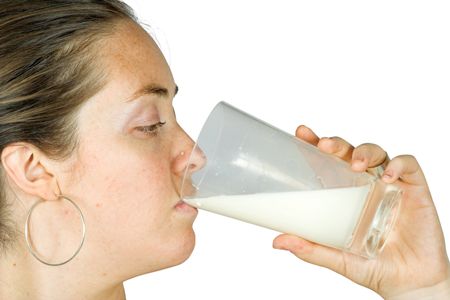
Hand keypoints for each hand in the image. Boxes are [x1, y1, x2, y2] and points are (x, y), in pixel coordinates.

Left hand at [273, 125, 449, 298]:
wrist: (408, 283)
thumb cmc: (372, 267)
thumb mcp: (338, 258)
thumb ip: (311, 249)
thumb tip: (278, 241)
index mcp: (344, 194)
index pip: (328, 161)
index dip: (315, 143)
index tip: (301, 132)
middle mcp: (365, 184)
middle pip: (349, 152)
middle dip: (337, 143)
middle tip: (325, 145)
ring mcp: (390, 184)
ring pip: (377, 153)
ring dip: (365, 152)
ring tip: (355, 165)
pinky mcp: (415, 190)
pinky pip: (409, 167)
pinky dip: (398, 166)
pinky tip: (387, 178)